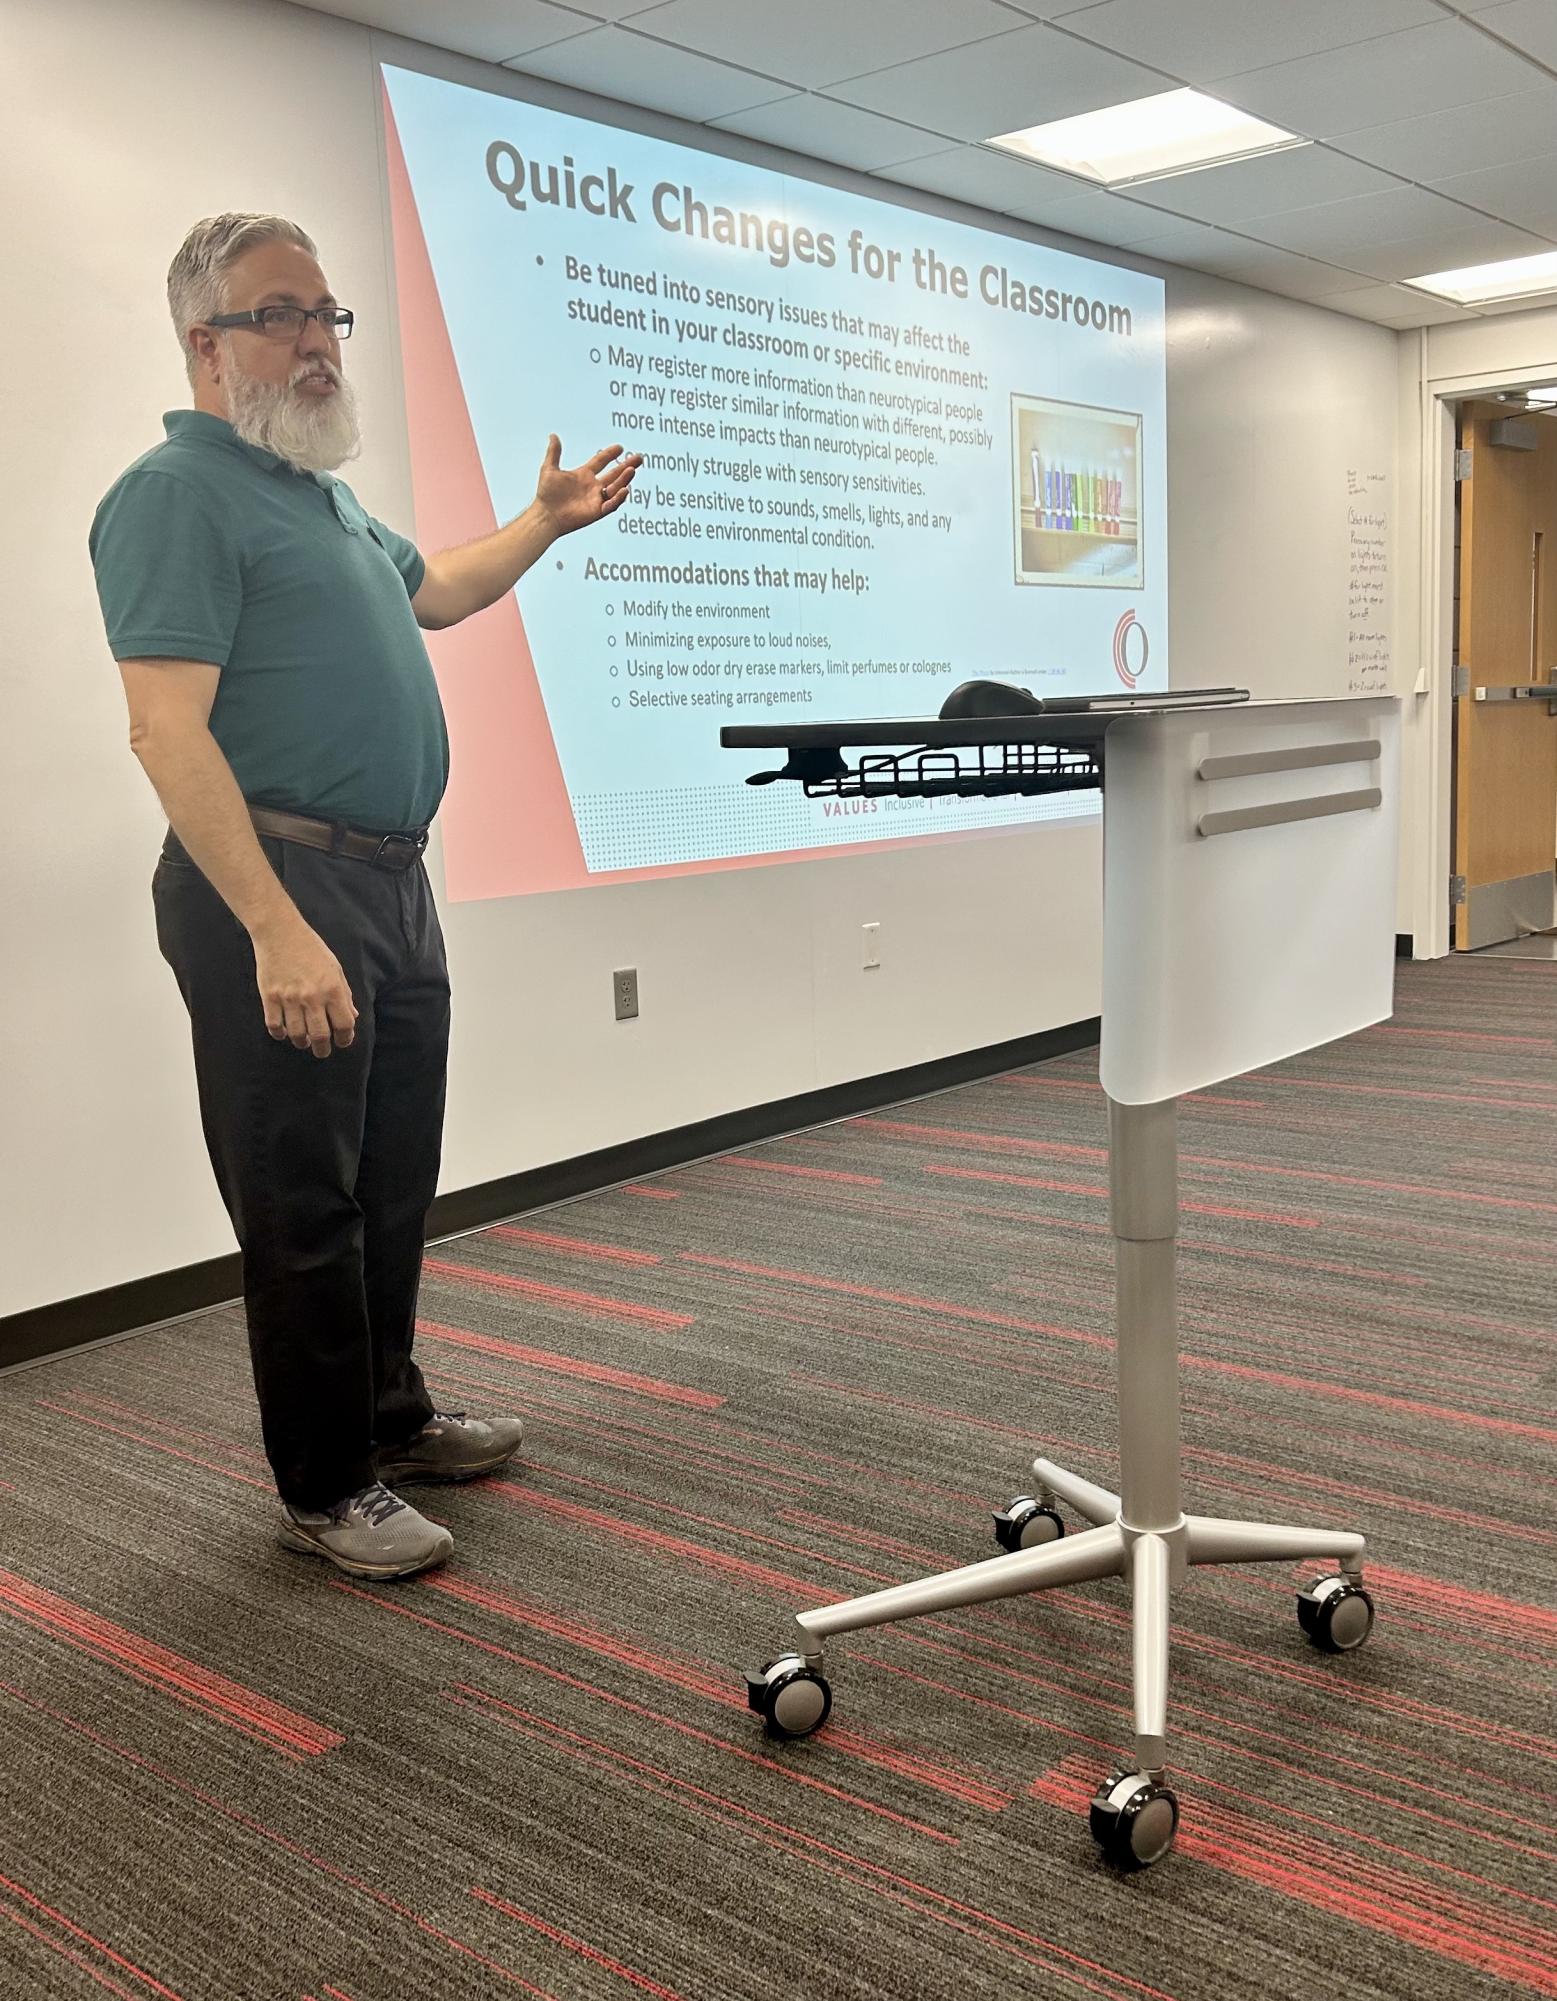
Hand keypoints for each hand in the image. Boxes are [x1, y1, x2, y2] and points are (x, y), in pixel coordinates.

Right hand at [253, 918, 357, 1057]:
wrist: (279, 932)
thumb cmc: (311, 948)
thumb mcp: (335, 968)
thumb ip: (344, 994)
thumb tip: (352, 1016)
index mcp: (332, 989)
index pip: (344, 1025)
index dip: (346, 1038)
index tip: (342, 1042)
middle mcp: (312, 996)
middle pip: (320, 1035)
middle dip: (323, 1049)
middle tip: (322, 1051)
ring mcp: (289, 998)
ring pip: (297, 1034)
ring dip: (302, 1043)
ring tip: (304, 1042)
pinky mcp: (269, 997)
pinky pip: (274, 1025)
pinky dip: (280, 1034)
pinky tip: (284, 1033)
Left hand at [534, 436, 641, 535]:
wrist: (546, 514)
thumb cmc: (546, 494)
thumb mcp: (549, 469)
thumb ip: (554, 453)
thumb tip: (553, 436)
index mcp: (583, 475)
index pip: (600, 461)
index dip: (610, 454)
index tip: (620, 447)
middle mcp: (592, 486)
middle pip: (614, 474)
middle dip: (627, 466)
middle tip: (639, 458)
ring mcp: (596, 499)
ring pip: (616, 488)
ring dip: (624, 479)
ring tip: (631, 470)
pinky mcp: (597, 511)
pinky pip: (612, 504)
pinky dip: (618, 498)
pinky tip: (624, 490)